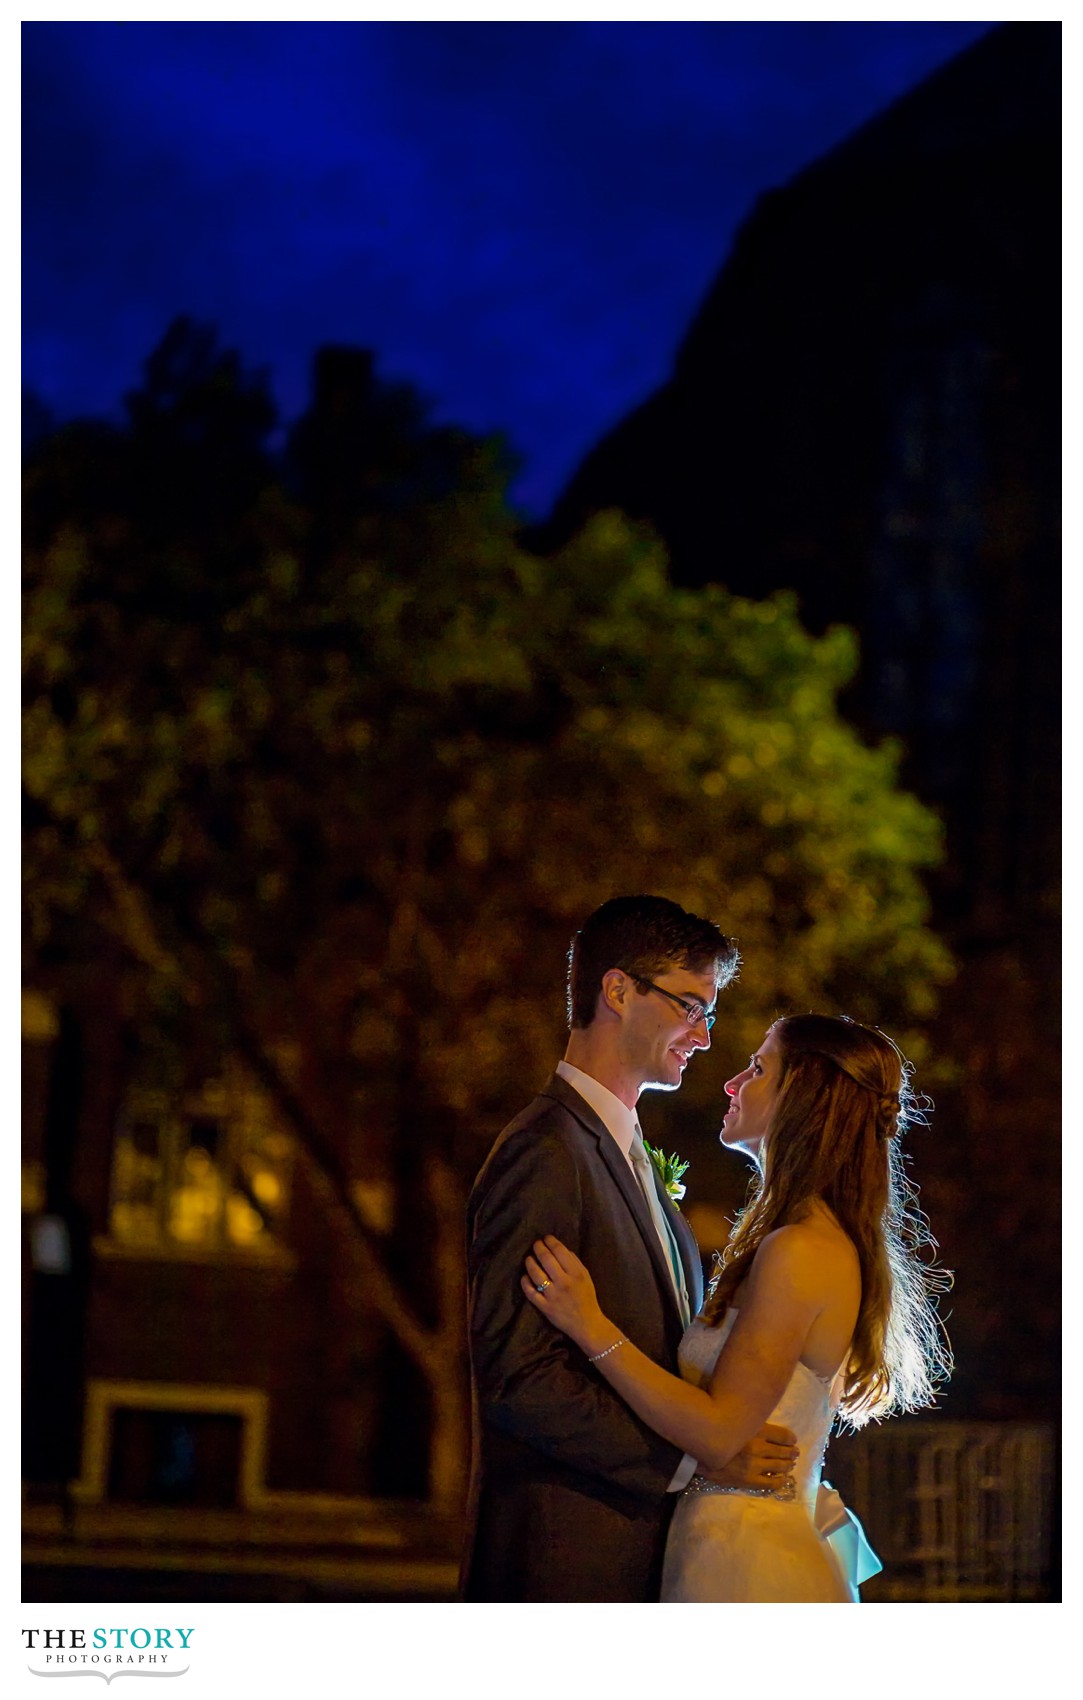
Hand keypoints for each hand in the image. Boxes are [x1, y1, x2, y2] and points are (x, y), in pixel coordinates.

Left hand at [521, 1235, 612, 1356]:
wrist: (587, 1324)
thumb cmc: (587, 1298)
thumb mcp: (586, 1277)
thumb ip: (575, 1262)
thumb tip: (562, 1249)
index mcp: (576, 1274)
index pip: (560, 1251)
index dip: (551, 1241)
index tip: (546, 1238)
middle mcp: (564, 1282)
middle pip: (546, 1259)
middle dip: (538, 1248)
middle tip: (536, 1244)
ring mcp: (553, 1295)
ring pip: (536, 1274)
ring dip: (530, 1263)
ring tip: (528, 1258)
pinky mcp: (545, 1307)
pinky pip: (531, 1293)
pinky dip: (525, 1283)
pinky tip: (525, 1277)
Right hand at [698, 1421, 798, 1495]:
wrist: (700, 1454)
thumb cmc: (719, 1435)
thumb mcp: (738, 1424)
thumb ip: (754, 1425)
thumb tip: (772, 1430)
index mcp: (756, 1430)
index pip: (783, 1435)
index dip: (790, 1439)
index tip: (792, 1441)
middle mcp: (758, 1447)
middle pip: (784, 1451)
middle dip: (791, 1453)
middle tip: (794, 1453)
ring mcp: (754, 1465)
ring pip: (780, 1466)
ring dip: (788, 1465)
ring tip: (789, 1465)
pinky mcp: (750, 1479)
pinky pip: (772, 1483)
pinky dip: (780, 1481)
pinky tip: (781, 1479)